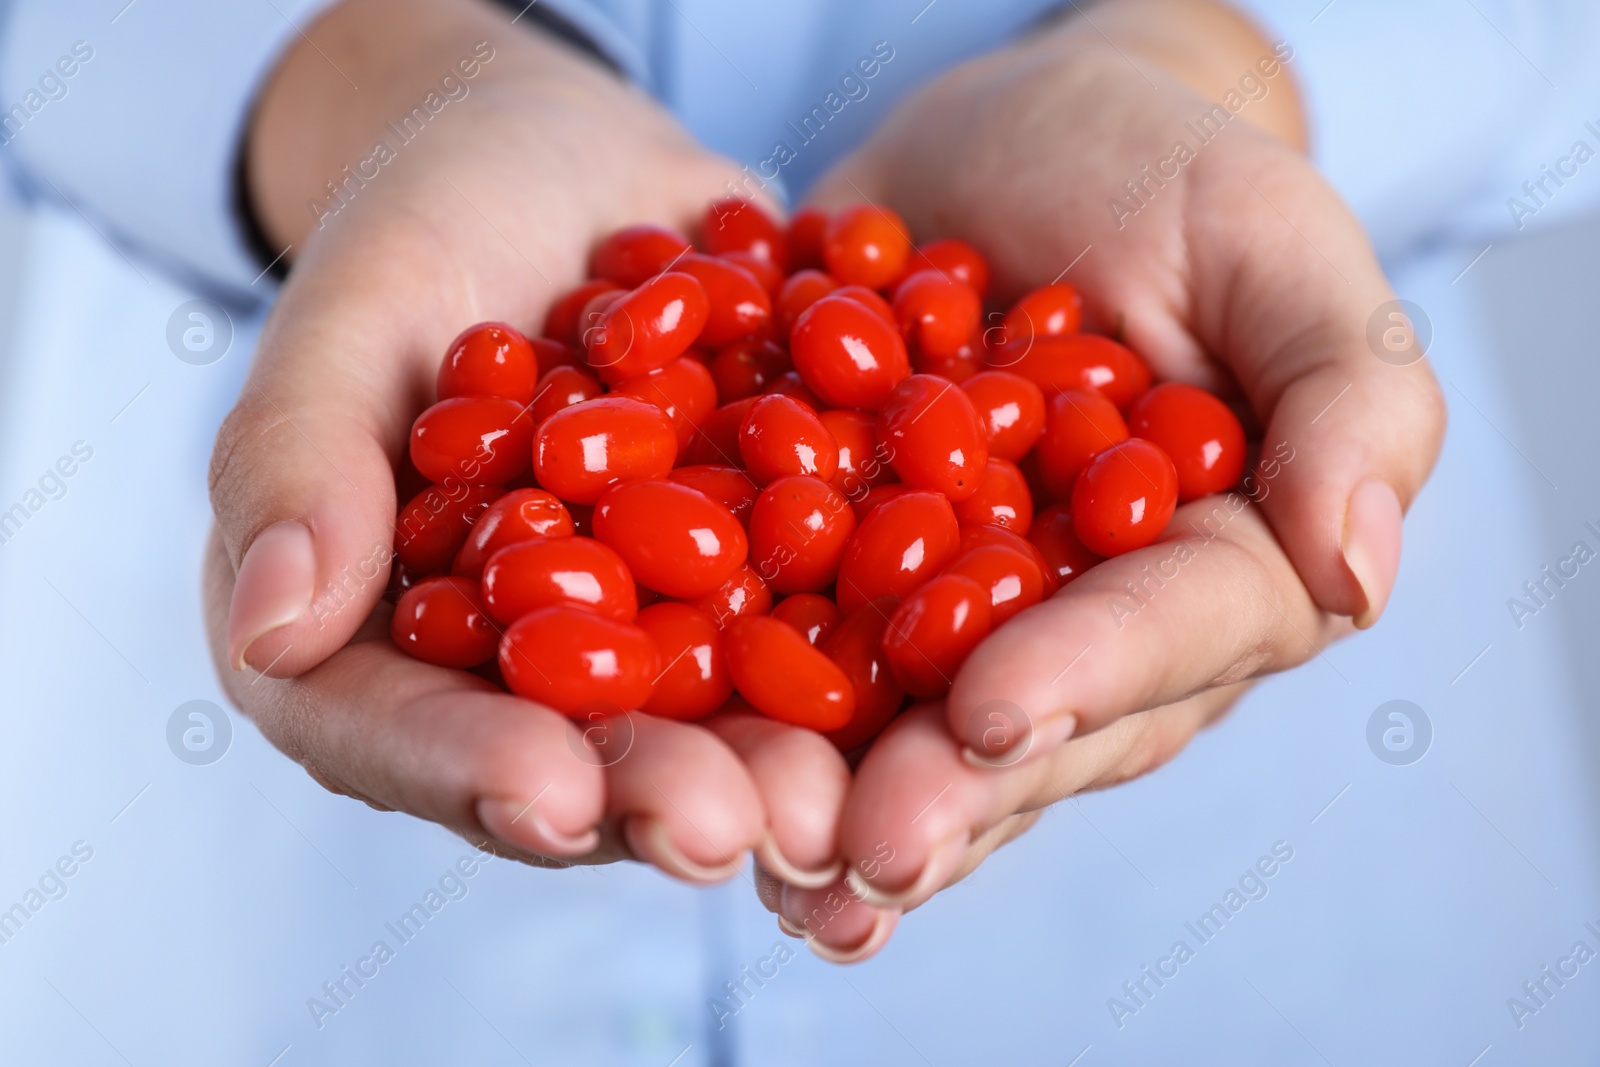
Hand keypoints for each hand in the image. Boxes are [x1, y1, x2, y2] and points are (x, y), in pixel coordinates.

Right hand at [205, 0, 849, 884]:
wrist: (577, 161)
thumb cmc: (433, 219)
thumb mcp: (355, 309)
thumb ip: (296, 462)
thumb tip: (270, 629)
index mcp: (380, 630)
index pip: (402, 731)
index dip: (474, 773)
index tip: (556, 796)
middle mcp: (519, 663)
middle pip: (577, 758)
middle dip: (659, 799)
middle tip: (741, 831)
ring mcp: (650, 634)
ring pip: (711, 723)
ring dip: (780, 769)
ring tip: (848, 802)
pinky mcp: (758, 585)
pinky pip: (816, 627)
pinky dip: (875, 654)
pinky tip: (947, 676)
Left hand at [780, 0, 1445, 958]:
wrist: (1007, 148)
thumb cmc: (1161, 180)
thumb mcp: (1269, 244)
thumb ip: (1345, 396)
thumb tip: (1361, 573)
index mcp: (1216, 564)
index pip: (1168, 636)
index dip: (1085, 679)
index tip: (990, 717)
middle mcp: (1091, 626)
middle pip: (1035, 730)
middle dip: (948, 792)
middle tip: (863, 849)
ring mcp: (966, 622)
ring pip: (915, 735)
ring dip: (843, 806)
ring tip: (778, 875)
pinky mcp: (851, 589)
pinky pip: (805, 663)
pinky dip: (752, 726)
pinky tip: (694, 790)